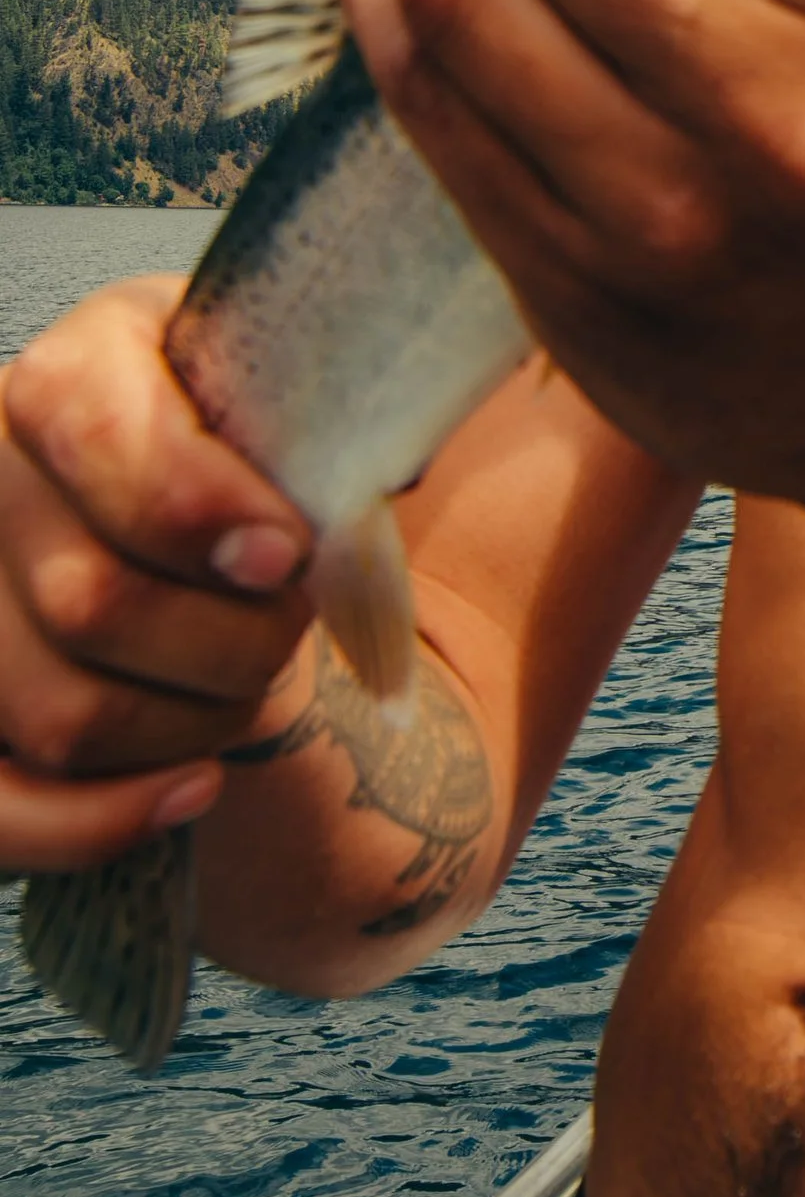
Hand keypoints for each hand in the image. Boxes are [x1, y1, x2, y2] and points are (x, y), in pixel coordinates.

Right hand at [0, 278, 314, 870]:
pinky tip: (198, 787)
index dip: (196, 507)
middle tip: (295, 623)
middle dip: (234, 640)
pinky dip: (101, 822)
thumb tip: (374, 486)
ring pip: (59, 715)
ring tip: (256, 688)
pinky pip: (2, 811)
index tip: (288, 553)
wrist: (227, 512)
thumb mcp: (301, 391)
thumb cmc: (272, 449)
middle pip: (92, 602)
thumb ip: (332, 414)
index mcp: (74, 374)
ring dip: (193, 725)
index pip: (99, 435)